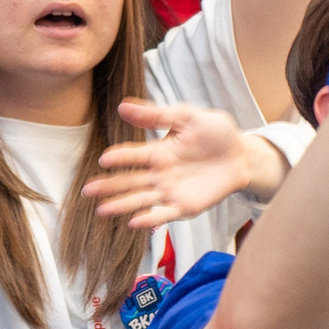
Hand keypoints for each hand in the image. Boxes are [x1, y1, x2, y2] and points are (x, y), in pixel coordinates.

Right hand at [85, 100, 264, 228]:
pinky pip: (165, 214)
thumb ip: (157, 114)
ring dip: (121, 205)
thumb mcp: (188, 116)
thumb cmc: (214, 132)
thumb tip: (123, 105)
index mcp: (158, 151)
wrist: (242, 155)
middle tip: (87, 191)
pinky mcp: (185, 206)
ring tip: (101, 211)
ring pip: (141, 199)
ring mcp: (170, 191)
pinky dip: (150, 218)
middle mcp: (159, 173)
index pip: (134, 155)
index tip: (104, 159)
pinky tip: (134, 222)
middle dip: (108, 186)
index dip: (120, 157)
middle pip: (130, 181)